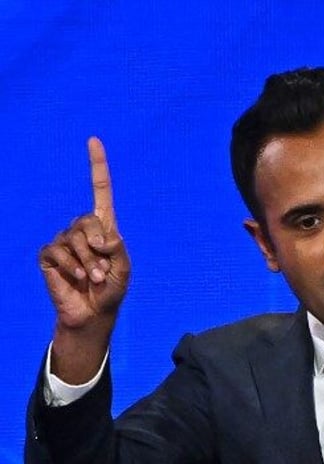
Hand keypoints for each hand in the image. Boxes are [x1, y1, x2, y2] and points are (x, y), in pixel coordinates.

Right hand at [39, 137, 129, 330]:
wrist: (93, 313)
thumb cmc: (111, 291)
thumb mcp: (123, 269)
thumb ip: (118, 249)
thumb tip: (103, 236)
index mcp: (104, 227)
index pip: (100, 191)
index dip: (97, 166)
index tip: (94, 140)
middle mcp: (82, 229)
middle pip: (87, 220)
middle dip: (97, 247)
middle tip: (102, 271)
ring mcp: (64, 241)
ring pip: (73, 238)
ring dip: (87, 261)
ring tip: (92, 278)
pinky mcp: (49, 255)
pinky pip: (56, 251)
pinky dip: (69, 265)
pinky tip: (76, 277)